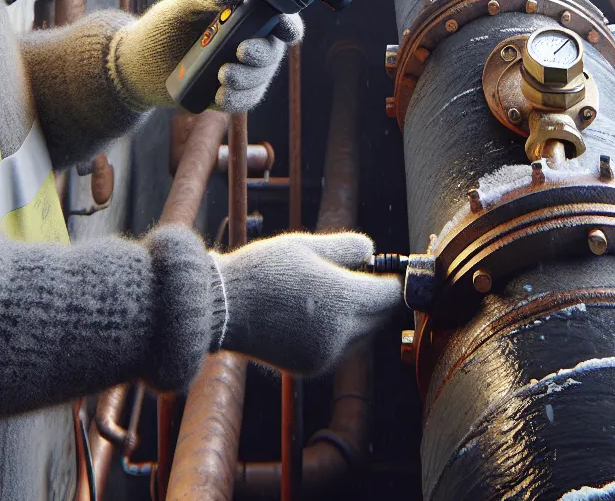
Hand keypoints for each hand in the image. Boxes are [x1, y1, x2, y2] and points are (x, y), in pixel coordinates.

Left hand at [108, 0, 302, 111]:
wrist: (138, 66)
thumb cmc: (161, 29)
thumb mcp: (179, 6)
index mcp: (243, 18)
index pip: (278, 19)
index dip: (289, 24)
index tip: (281, 27)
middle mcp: (248, 43)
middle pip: (273, 51)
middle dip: (262, 54)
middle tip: (240, 52)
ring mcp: (241, 71)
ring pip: (261, 78)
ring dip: (248, 78)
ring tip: (222, 75)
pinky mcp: (230, 94)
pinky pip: (246, 100)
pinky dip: (238, 99)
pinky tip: (220, 95)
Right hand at [211, 232, 403, 375]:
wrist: (221, 308)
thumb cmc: (262, 270)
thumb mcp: (306, 245)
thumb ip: (346, 248)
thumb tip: (371, 251)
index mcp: (343, 299)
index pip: (390, 294)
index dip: (393, 280)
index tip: (389, 271)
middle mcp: (340, 333)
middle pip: (379, 317)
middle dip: (376, 298)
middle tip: (362, 278)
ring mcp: (326, 354)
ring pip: (361, 335)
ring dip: (358, 317)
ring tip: (332, 294)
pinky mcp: (311, 367)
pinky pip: (339, 349)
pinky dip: (338, 333)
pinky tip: (316, 315)